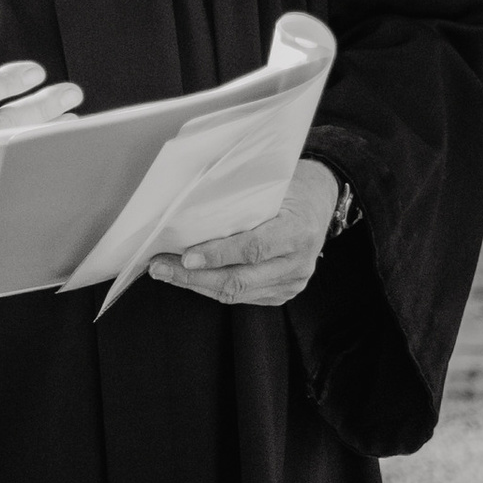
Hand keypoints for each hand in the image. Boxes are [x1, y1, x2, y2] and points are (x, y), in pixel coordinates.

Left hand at [151, 157, 340, 308]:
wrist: (321, 200)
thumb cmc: (291, 187)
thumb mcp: (271, 185)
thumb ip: (239, 202)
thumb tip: (189, 212)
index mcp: (299, 231)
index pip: (253, 249)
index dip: (217, 255)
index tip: (185, 257)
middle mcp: (298, 263)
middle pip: (239, 280)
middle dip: (193, 277)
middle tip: (160, 267)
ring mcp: (292, 283)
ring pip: (236, 293)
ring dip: (196, 285)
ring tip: (166, 273)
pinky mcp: (283, 293)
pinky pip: (242, 297)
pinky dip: (212, 288)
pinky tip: (190, 278)